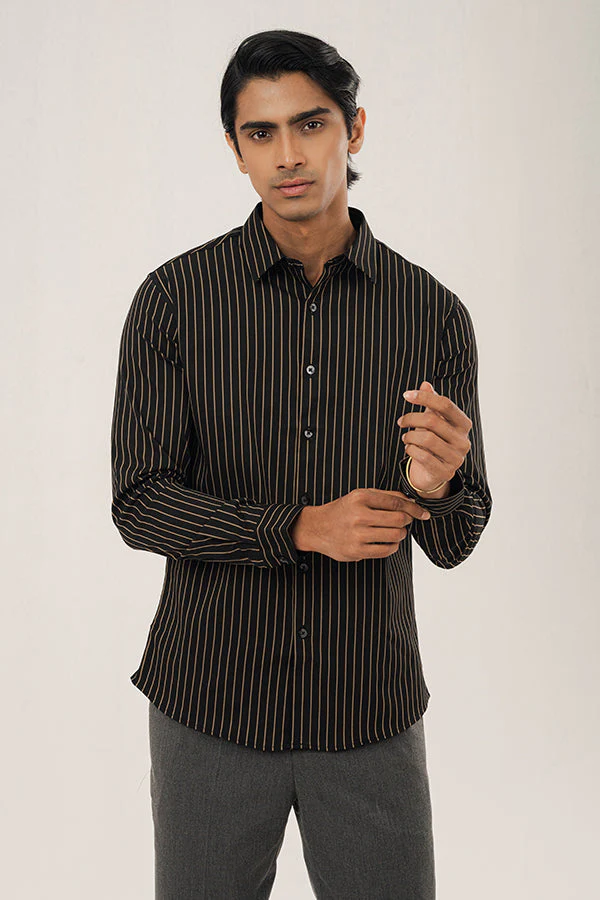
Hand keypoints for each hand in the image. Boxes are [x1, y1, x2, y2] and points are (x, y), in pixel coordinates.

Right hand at [290, 488, 432, 561]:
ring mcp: (357, 535)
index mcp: (361, 498)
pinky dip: (393, 546)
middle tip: (405, 522)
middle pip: (399, 520)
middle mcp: (359, 515)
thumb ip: (386, 497)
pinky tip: (388, 542)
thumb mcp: (360, 496)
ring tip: (394, 531)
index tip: (422, 513)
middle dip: (407, 521)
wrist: (318, 527)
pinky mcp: (357, 551)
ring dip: (400, 534)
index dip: (414, 509)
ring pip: (395, 536)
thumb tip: (411, 502)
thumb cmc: (342, 510)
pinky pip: (386, 550)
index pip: (396, 502)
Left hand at [397, 381, 471, 491]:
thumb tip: (425, 384)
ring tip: (405, 437)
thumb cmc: (433, 441)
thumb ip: (431, 403)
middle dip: (411, 418)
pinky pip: (423, 456)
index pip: (445, 404)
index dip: (424, 397)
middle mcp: (463, 441)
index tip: (406, 395)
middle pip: (433, 420)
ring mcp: (456, 458)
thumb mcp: (433, 421)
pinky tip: (409, 448)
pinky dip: (411, 450)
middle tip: (401, 421)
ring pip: (426, 439)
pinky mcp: (446, 472)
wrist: (433, 472)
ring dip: (409, 436)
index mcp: (463, 424)